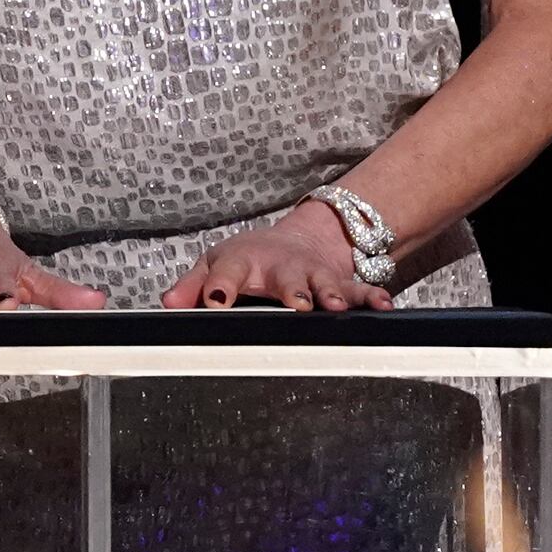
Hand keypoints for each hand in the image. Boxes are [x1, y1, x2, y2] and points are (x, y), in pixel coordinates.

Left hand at [160, 204, 391, 312]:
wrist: (291, 243)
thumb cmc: (246, 262)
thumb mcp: (213, 266)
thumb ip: (190, 286)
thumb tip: (166, 306)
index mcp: (243, 262)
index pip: (226, 272)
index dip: (219, 284)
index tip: (216, 299)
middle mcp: (279, 267)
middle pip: (284, 277)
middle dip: (291, 289)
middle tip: (296, 304)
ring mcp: (312, 275)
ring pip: (324, 283)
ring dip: (331, 293)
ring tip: (338, 307)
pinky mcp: (338, 283)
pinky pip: (359, 290)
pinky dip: (372, 298)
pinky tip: (385, 308)